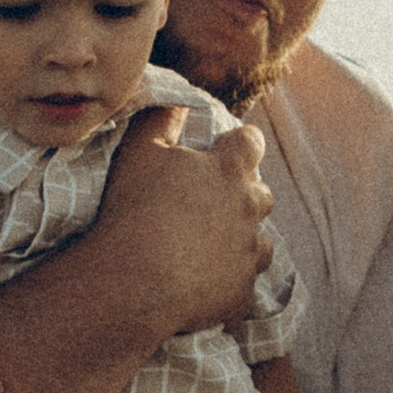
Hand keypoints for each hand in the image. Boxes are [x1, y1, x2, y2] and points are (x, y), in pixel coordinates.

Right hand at [94, 104, 270, 338]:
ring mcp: (249, 253)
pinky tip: (204, 285)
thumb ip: (162, 118)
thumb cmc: (134, 210)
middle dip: (243, 196)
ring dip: (243, 241)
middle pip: (261, 194)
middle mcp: (248, 208)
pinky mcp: (242, 291)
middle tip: (209, 206)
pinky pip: (245, 285)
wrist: (131, 281)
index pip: (251, 142)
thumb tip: (179, 100)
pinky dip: (230, 283)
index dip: (240, 143)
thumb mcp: (139, 151)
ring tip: (209, 249)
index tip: (226, 150)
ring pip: (261, 242)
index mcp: (228, 170)